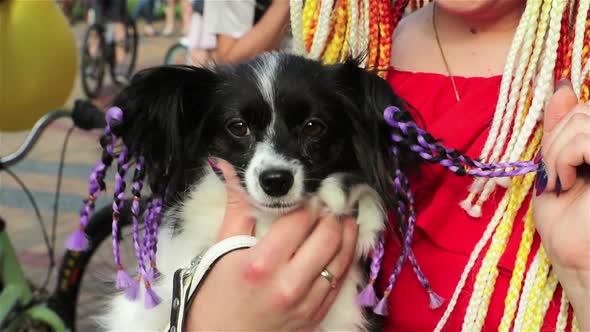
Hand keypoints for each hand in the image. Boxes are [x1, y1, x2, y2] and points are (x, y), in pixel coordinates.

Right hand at [185, 159, 358, 330]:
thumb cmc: (215, 295)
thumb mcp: (221, 250)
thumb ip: (235, 208)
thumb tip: (228, 167)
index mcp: (260, 263)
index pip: (300, 219)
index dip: (307, 202)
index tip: (306, 196)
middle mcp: (287, 284)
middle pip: (328, 236)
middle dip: (331, 215)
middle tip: (327, 206)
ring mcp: (305, 303)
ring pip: (342, 258)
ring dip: (347, 234)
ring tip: (342, 220)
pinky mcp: (316, 316)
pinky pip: (341, 282)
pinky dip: (346, 259)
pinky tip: (343, 246)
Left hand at [533, 79, 589, 328]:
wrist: (579, 263)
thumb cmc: (569, 224)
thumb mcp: (557, 166)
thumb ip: (562, 128)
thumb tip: (563, 86)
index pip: (585, 109)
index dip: (562, 126)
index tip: (555, 164)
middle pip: (585, 110)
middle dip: (557, 139)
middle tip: (554, 175)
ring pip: (584, 119)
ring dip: (557, 150)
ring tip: (560, 181)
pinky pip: (587, 138)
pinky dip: (564, 155)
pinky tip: (565, 182)